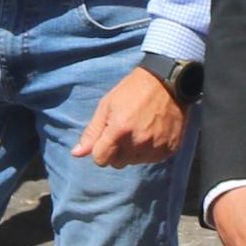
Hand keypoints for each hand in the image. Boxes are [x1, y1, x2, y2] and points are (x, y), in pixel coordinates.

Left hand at [72, 68, 188, 168]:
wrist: (168, 82)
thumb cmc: (132, 91)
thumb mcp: (107, 106)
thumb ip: (92, 132)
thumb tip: (76, 154)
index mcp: (119, 131)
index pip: (100, 160)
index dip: (100, 151)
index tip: (106, 139)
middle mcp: (138, 143)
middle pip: (117, 163)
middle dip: (116, 152)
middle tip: (124, 132)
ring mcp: (156, 147)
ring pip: (135, 162)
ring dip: (133, 152)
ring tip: (140, 130)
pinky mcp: (170, 150)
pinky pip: (153, 159)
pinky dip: (150, 150)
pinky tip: (153, 133)